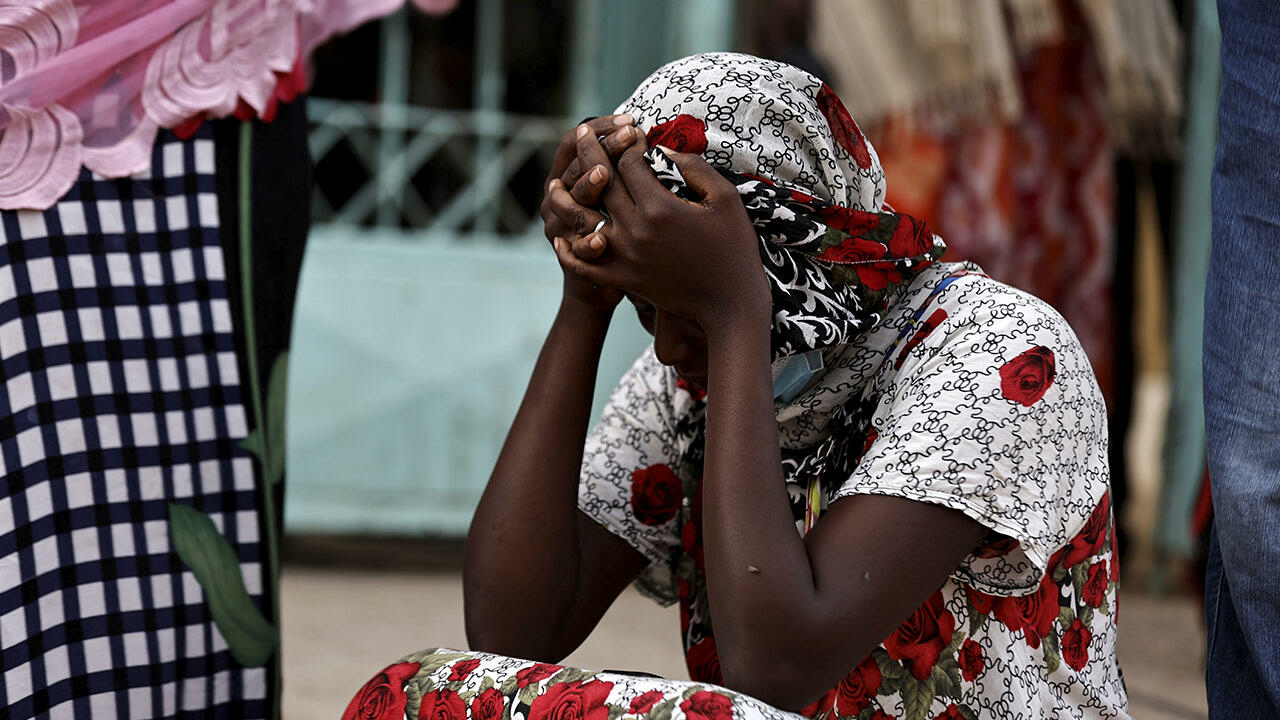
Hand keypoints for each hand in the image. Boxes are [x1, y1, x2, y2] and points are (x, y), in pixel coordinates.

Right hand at [540, 116, 637, 309]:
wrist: (600, 280)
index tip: (630, 121)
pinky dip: (587, 244)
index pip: (575, 141)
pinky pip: (575, 249)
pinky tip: (602, 240)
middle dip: (603, 148)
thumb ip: (628, 169)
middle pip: (574, 165)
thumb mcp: (618, 193)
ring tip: (604, 175)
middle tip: (630, 134)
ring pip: (567, 203)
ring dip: (586, 187)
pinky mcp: (570, 256)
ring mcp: (560, 227)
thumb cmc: (617, 228)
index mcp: (569, 175)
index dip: (600, 128)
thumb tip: (658, 143)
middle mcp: (557, 196)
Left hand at [552, 132, 769, 334]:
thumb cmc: (733, 249)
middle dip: (590, 153)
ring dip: (565, 200)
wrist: (729, 304)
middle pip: (602, 183)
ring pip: (583, 221)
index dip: (628, 142)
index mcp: (660, 207)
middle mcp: (635, 230)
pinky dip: (569, 252)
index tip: (630, 131)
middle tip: (581, 132)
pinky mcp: (622, 279)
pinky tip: (561, 238)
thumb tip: (665, 150)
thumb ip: (695, 169)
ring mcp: (625, 256)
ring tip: (554, 184)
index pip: (630, 164)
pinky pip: (585, 263)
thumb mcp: (724, 200)